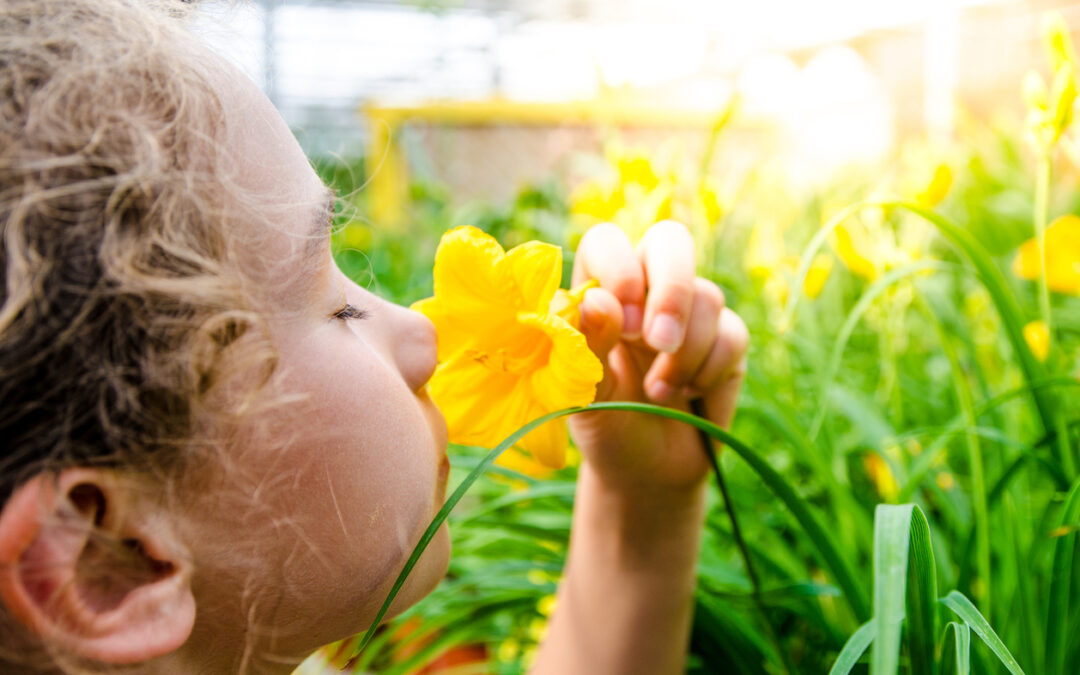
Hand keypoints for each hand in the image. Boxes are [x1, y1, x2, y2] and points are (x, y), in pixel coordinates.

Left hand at [569, 221, 748, 495]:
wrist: (647, 473)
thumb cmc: (605, 425)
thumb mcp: (585, 396)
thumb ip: (588, 347)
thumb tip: (598, 300)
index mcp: (599, 290)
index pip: (607, 242)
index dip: (619, 267)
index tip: (620, 320)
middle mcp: (645, 289)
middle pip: (671, 241)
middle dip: (671, 289)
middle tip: (658, 342)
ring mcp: (690, 312)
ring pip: (706, 295)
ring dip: (684, 352)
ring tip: (658, 393)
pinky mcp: (727, 340)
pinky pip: (733, 334)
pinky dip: (709, 369)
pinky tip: (688, 396)